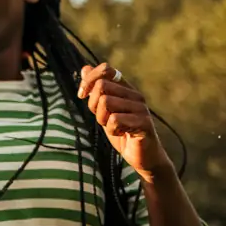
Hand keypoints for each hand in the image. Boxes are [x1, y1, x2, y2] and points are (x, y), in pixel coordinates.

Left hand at [78, 63, 171, 181]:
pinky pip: (115, 120)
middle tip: (103, 119)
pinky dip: (112, 130)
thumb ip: (95, 91)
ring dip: (103, 119)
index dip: (89, 80)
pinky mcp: (144, 122)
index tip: (82, 95)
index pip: (106, 69)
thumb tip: (85, 68)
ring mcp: (141, 108)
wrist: (142, 157)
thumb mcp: (103, 110)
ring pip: (106, 102)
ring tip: (114, 127)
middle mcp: (135, 95)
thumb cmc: (122, 132)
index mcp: (126, 89)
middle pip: (101, 86)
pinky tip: (122, 134)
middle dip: (93, 105)